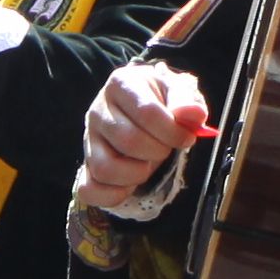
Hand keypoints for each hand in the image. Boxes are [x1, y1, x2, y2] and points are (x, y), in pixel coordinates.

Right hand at [83, 61, 212, 210]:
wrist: (142, 109)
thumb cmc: (161, 100)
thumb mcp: (177, 91)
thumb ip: (185, 100)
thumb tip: (193, 114)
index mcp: (121, 84)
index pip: (147, 112)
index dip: (173, 131)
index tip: (186, 137)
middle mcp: (98, 110)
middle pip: (128, 141)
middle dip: (157, 151)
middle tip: (166, 148)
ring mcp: (88, 140)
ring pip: (105, 168)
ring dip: (136, 174)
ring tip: (147, 164)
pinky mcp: (86, 165)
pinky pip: (89, 190)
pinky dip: (114, 194)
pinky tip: (131, 183)